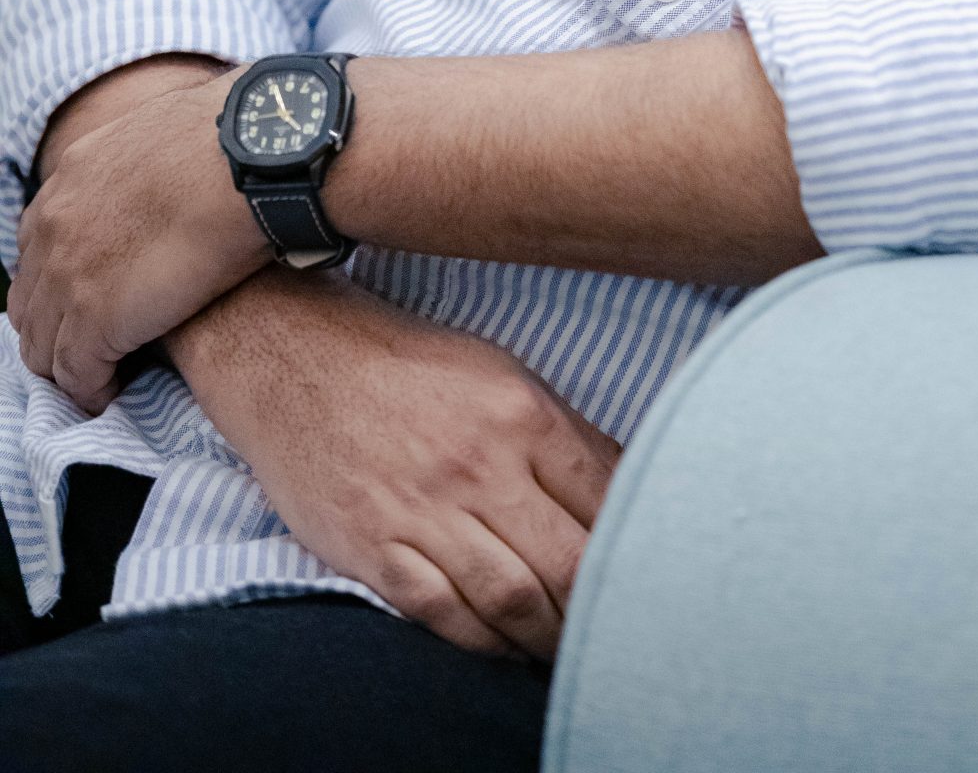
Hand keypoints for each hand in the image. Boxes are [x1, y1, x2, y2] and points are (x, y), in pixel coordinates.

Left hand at [10, 69, 264, 409]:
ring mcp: (68, 272)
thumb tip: (182, 166)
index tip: (90, 297)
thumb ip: (152, 161)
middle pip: (30, 299)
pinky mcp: (95, 318)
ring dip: (66, 366)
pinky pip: (74, 372)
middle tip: (88, 347)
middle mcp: (55, 224)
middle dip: (52, 328)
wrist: (254, 155)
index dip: (61, 279)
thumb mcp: (172, 131)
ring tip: (98, 380)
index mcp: (73, 175)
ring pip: (42, 343)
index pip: (40, 245)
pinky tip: (110, 391)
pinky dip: (89, 388)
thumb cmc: (240, 137)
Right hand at [170, 270, 617, 658]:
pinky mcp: (375, 550)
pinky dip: (486, 641)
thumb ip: (563, 435)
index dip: (638, 542)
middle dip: (601, 605)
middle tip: (619, 622)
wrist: (295, 359)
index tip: (653, 567)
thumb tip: (627, 488)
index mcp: (522, 414)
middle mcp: (479, 465)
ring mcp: (424, 512)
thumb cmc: (409, 366)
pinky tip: (507, 643)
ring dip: (551, 636)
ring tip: (570, 646)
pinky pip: (445, 616)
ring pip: (514, 601)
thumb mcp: (502, 374)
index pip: (608, 496)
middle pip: (569, 563)